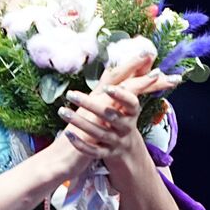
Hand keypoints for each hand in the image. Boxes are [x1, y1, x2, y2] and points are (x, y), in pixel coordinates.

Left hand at [58, 54, 182, 161]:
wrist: (128, 153)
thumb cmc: (125, 120)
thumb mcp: (130, 102)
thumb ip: (134, 80)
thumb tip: (147, 54)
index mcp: (132, 112)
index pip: (131, 103)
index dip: (120, 96)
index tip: (107, 89)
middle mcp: (126, 127)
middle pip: (109, 116)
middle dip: (90, 104)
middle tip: (72, 94)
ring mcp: (116, 142)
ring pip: (98, 133)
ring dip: (80, 122)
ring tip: (63, 111)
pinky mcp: (106, 155)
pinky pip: (93, 151)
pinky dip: (81, 143)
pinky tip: (68, 135)